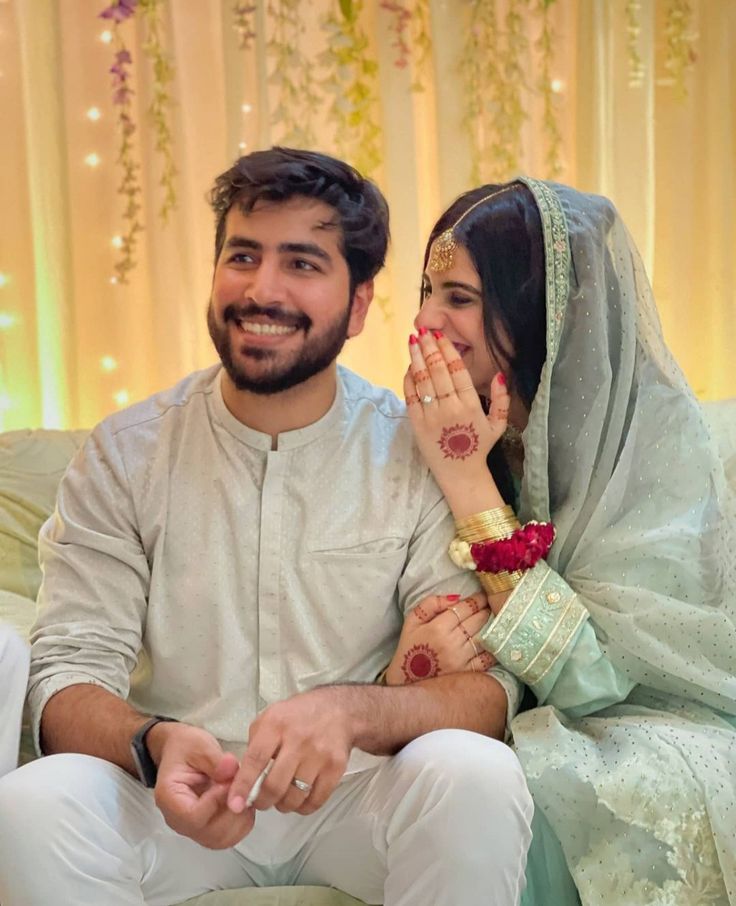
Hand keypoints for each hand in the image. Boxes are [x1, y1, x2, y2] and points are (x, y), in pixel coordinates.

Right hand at [153, 723, 254, 849]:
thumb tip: (231, 770)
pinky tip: (244, 801)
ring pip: (221, 840)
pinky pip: (228, 838)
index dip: (217, 802)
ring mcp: (193, 828)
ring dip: (240, 818)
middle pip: (209, 833)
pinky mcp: (207, 829)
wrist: (181, 753)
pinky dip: (242, 823)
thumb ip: (215, 759)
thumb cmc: (185, 748)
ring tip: (243, 792)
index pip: (193, 816)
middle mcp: (178, 820)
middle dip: (233, 810)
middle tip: (242, 786)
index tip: (229, 782)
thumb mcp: (198, 744)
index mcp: (170, 797)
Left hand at [227, 687, 352, 818]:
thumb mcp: (271, 716)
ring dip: (283, 805)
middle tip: (261, 801)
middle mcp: (298, 739)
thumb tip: (243, 777)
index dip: (243, 785)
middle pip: (274, 785)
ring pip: (294, 797)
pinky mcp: (336, 767)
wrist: (339, 710)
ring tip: (282, 797)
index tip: (235, 804)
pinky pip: (315, 800)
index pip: (255, 760)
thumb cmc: (299, 715)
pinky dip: (304, 807)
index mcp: (276, 724)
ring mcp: (319, 754)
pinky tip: (300, 798)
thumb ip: (255, 743)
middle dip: (263, 801)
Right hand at [385, 592, 495, 684]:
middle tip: (491, 605)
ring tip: (496, 620)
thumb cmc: (410, 650)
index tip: (482, 596)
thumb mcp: (412, 622)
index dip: (476, 600)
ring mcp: (461, 659)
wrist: (408, 685)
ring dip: (493, 626)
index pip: (464, 608)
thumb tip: (455, 598)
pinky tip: (496, 642)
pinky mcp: (468, 674)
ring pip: (484, 637)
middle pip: (477, 620)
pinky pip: (487, 659)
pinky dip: (493, 649)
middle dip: (486, 610)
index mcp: (437, 628)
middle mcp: (452, 643)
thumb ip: (430, 604)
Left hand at [404, 330, 508, 495]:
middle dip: (429, 347)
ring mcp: (431, 416)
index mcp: (471, 405)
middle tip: (423, 331)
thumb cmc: (479, 447)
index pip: (457, 370)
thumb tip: (500, 375)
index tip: (440, 335)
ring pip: (422, 380)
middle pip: (437, 370)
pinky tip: (409, 367)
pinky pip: (410, 397)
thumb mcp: (498, 425)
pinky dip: (408, 380)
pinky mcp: (417, 425)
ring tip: (413, 341)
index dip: (447, 350)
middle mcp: (450, 408)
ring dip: (416, 358)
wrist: (460, 474)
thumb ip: (502, 399)